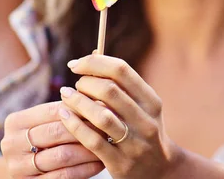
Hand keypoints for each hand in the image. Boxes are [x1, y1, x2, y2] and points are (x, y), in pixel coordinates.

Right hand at [1, 101, 103, 177]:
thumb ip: (62, 113)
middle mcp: (11, 144)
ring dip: (88, 149)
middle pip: (56, 132)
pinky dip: (84, 169)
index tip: (103, 107)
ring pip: (62, 155)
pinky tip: (99, 163)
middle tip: (107, 126)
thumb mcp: (41, 124)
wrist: (22, 169)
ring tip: (106, 144)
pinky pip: (64, 176)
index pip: (52, 111)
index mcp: (15, 122)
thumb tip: (98, 101)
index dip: (79, 108)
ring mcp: (19, 167)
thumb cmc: (39, 140)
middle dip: (86, 128)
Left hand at [57, 55, 183, 178]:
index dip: (94, 63)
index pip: (121, 70)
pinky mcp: (120, 163)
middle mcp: (146, 121)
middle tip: (75, 85)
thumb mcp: (141, 106)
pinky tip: (64, 115)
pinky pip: (92, 140)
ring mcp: (134, 143)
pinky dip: (74, 124)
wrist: (160, 171)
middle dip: (85, 83)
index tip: (76, 64)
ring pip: (100, 115)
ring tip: (65, 96)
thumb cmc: (141, 130)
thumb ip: (121, 84)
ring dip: (77, 101)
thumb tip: (91, 56)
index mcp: (151, 101)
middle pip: (109, 90)